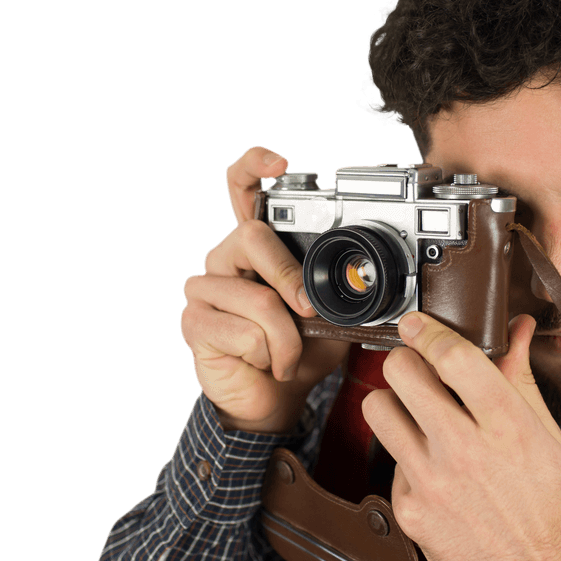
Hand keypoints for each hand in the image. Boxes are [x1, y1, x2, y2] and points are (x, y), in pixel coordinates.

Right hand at [181, 146, 348, 433]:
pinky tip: (266, 363)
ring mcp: (204, 288)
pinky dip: (271, 355)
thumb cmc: (301, 349)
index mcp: (255, 245)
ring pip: (256, 298)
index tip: (279, 161)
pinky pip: (245, 333)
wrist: (274, 399)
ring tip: (288, 355)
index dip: (254, 166)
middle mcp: (225, 257)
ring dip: (287, 337)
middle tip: (309, 311)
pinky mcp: (194, 323)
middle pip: (252, 238)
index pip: (240, 188)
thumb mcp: (331, 313)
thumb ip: (338, 288)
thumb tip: (366, 278)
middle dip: (292, 279)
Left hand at [362, 312, 560, 560]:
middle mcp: (465, 451)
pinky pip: (389, 458)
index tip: (418, 325)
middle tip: (417, 369)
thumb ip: (520, 376)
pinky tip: (430, 465)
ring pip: (377, 407)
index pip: (454, 358)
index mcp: (506, 427)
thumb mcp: (544, 434)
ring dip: (393, 402)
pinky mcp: (408, 508)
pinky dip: (406, 455)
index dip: (429, 331)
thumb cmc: (543, 499)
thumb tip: (514, 328)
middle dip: (406, 360)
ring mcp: (431, 482)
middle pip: (402, 373)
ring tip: (415, 412)